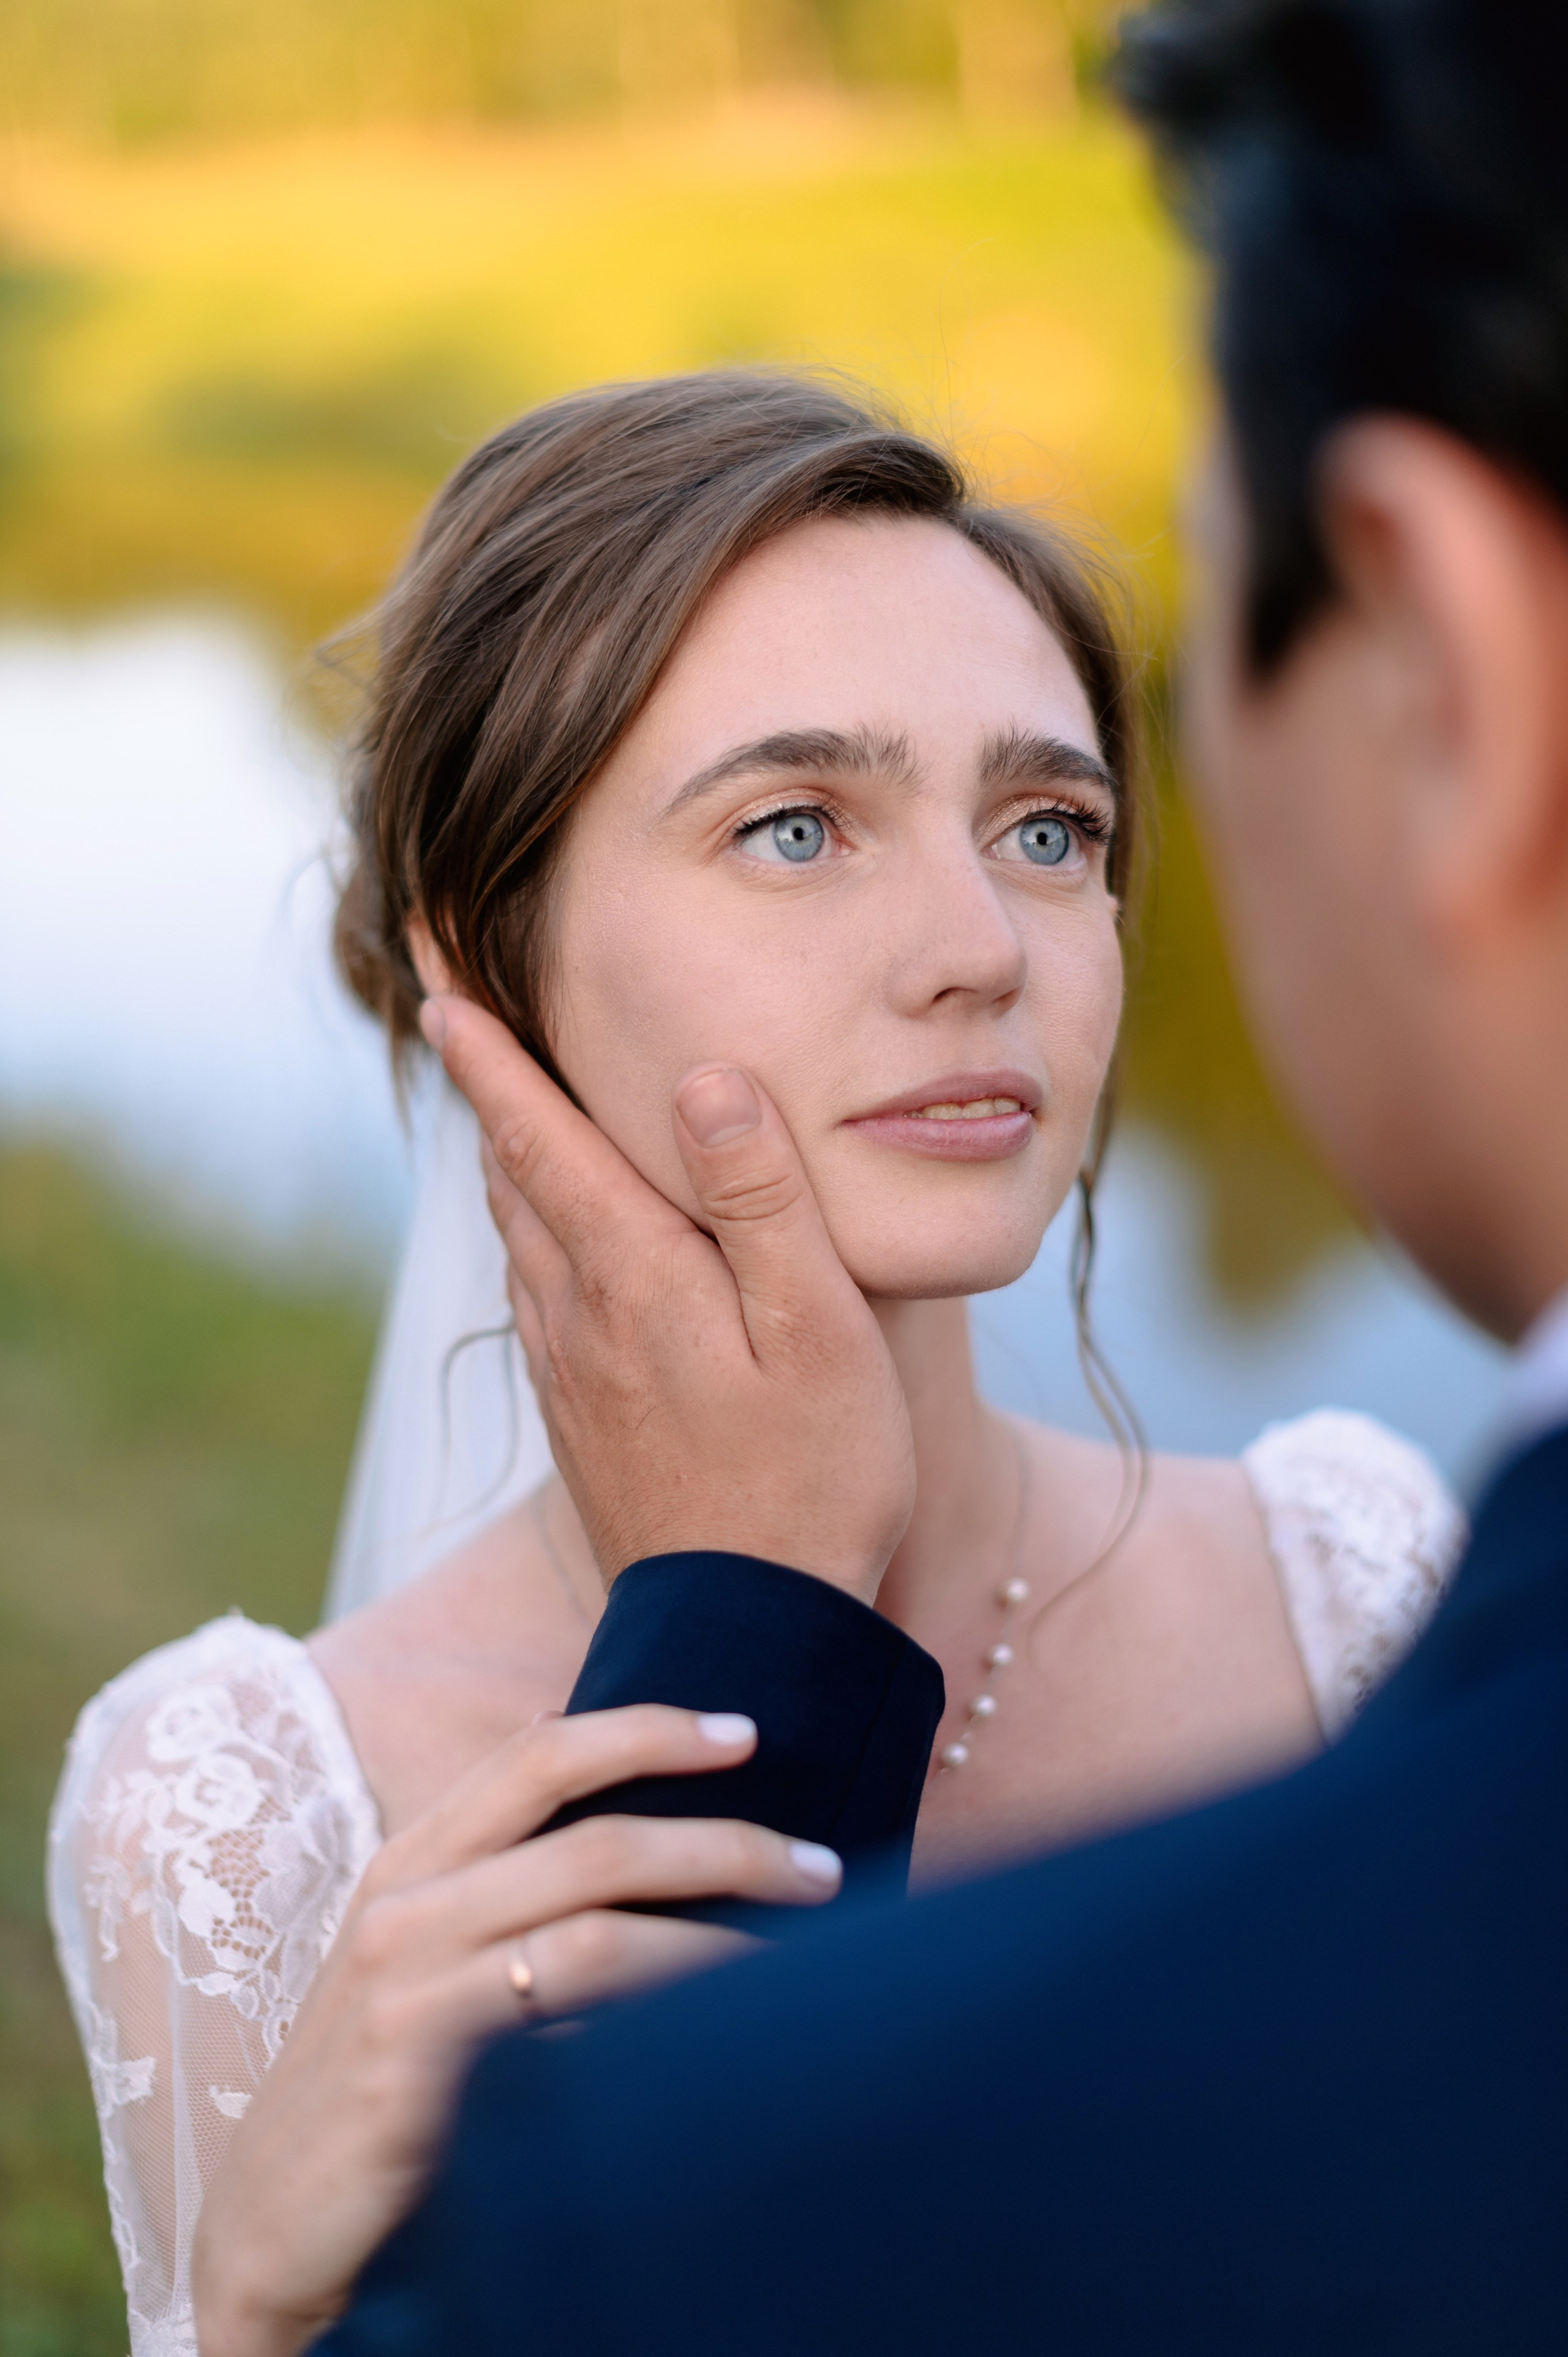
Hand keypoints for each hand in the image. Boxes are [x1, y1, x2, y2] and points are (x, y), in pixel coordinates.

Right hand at [191, 1705, 839, 2356]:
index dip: (647, 1728)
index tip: (749, 1733)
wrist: (267, 2227)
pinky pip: (564, 2044)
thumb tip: (578, 1749)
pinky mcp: (418, 2092)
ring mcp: (408, 2003)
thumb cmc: (368, 2076)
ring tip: (801, 1960)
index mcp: (409, 1865)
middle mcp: (405, 1915)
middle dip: (727, 1846)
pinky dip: (651, 2036)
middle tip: (820, 1866)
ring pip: (597, 1938)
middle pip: (596, 1844)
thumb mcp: (411, 1948)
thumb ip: (489, 1863)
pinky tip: (715, 2046)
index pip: (540, 1758)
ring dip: (717, 1943)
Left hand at [425, 995, 914, 1602]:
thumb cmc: (812, 1478)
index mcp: (634, 1275)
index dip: (488, 1052)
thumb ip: (761, 1200)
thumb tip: (702, 1078)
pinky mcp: (581, 1416)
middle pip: (512, 1174)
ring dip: (506, 1158)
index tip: (434, 976)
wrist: (745, 1635)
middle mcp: (579, 1313)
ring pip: (518, 1235)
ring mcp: (571, 1369)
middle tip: (452, 1003)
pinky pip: (537, 1294)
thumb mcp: (821, 1331)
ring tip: (502, 1101)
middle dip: (485, 1086)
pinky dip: (531, 1232)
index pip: (540, 1135)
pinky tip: (550, 1237)